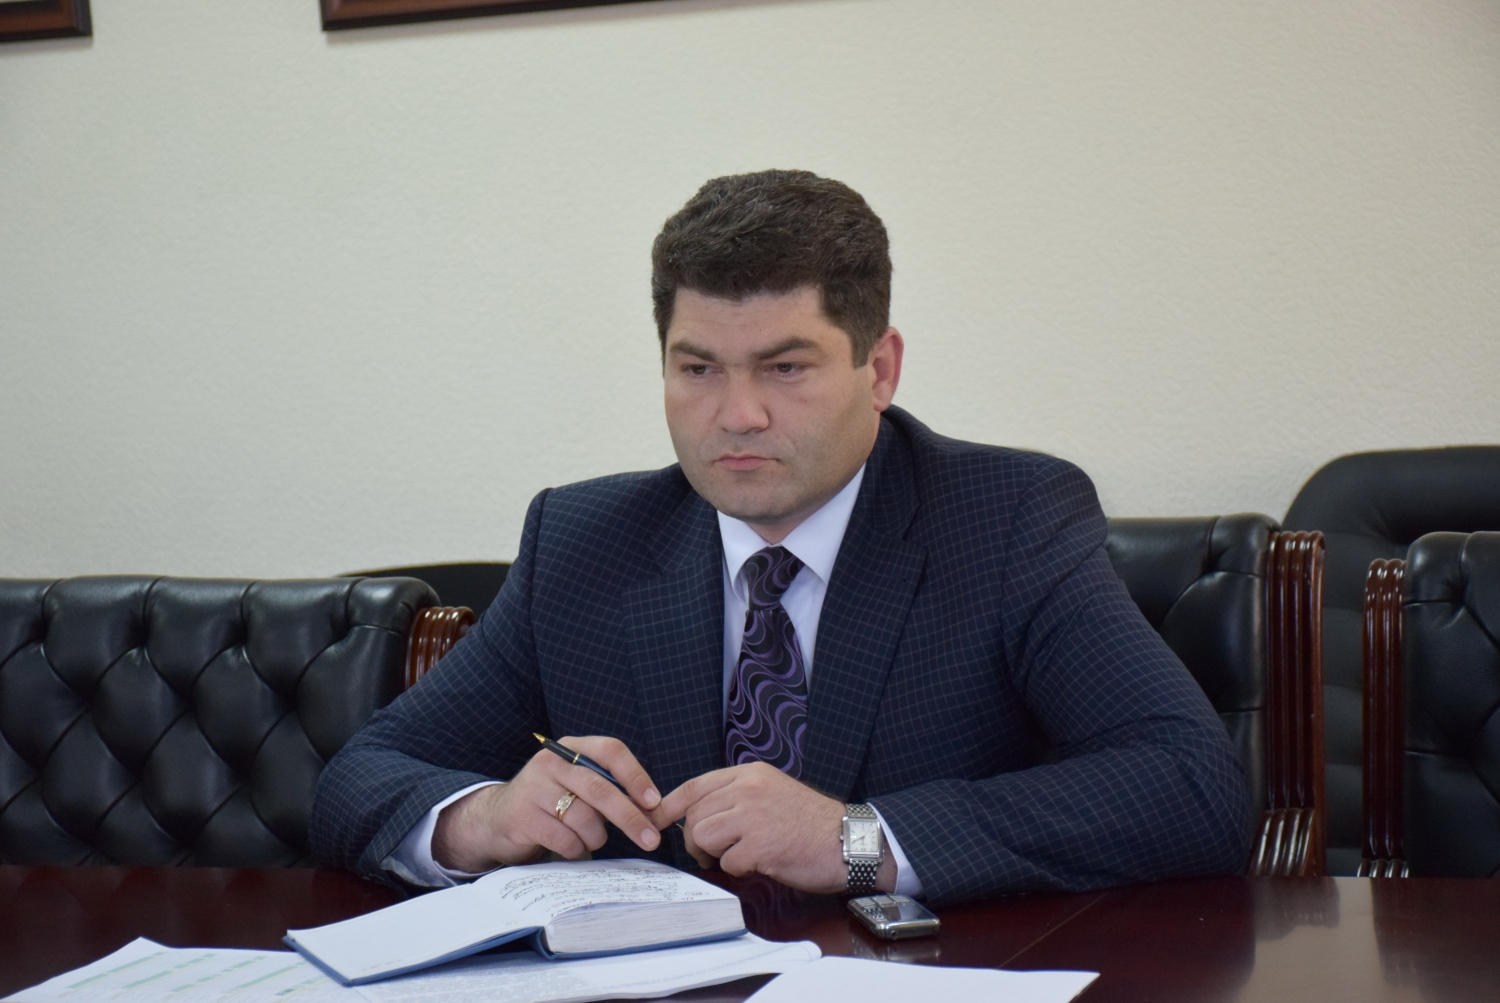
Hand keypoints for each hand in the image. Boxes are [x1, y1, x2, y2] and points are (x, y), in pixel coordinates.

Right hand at [432, 736, 661, 872]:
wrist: (498, 818)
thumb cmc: (551, 801)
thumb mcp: (577, 783)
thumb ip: (609, 788)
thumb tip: (654, 811)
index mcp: (571, 747)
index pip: (611, 751)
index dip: (636, 776)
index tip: (654, 802)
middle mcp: (551, 762)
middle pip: (601, 788)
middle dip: (630, 817)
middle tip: (651, 839)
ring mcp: (534, 788)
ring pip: (585, 818)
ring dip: (597, 837)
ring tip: (591, 838)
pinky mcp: (523, 817)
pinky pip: (565, 839)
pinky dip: (576, 848)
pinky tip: (568, 845)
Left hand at [652, 762, 894, 893]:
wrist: (848, 841)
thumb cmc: (810, 822)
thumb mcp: (772, 792)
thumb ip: (737, 796)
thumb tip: (697, 814)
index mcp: (750, 774)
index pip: (695, 786)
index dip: (668, 805)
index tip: (655, 820)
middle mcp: (749, 789)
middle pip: (694, 815)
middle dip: (694, 838)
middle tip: (710, 852)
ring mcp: (754, 816)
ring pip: (703, 836)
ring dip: (711, 854)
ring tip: (731, 858)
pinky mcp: (760, 846)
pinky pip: (726, 862)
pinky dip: (736, 869)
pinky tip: (757, 863)